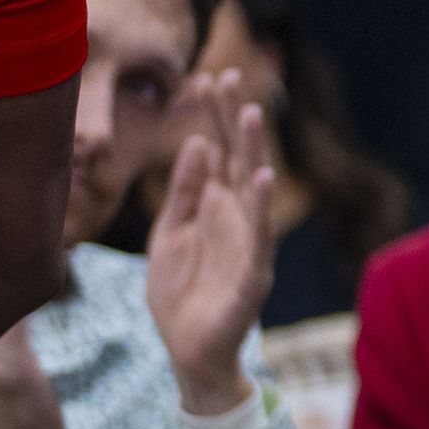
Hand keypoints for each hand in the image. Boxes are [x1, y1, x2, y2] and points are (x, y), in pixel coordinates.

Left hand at [146, 71, 276, 417]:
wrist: (189, 352)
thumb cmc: (180, 294)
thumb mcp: (169, 234)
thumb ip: (184, 192)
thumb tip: (197, 143)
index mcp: (216, 205)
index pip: (219, 150)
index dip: (215, 116)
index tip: (208, 77)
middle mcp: (236, 216)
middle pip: (238, 157)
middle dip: (234, 118)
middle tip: (228, 76)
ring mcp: (247, 242)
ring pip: (252, 188)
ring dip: (252, 150)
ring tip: (249, 113)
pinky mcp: (252, 273)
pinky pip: (258, 236)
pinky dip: (259, 207)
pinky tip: (258, 178)